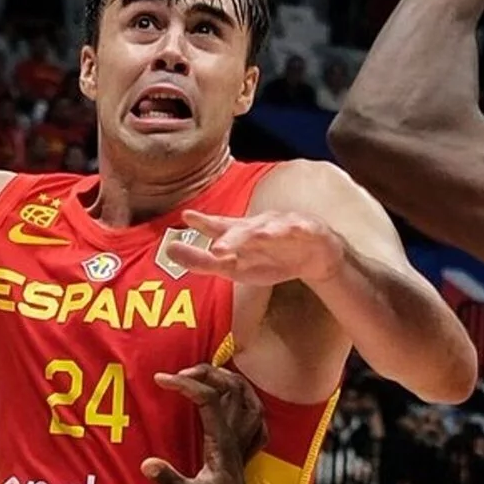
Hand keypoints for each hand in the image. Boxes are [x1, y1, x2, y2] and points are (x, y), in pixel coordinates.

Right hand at [142, 365, 268, 483]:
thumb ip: (170, 480)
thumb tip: (147, 463)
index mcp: (221, 444)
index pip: (208, 400)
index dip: (185, 384)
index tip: (161, 380)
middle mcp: (235, 440)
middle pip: (233, 390)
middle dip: (209, 373)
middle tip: (181, 373)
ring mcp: (240, 446)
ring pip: (247, 401)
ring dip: (228, 383)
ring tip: (203, 378)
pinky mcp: (239, 455)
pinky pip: (251, 421)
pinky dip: (243, 405)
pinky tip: (229, 407)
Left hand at [160, 210, 344, 286]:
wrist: (314, 257)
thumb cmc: (271, 258)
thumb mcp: (236, 267)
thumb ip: (204, 262)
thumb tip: (170, 251)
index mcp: (242, 233)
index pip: (221, 227)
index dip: (205, 222)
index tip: (187, 217)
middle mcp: (261, 225)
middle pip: (245, 230)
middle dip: (233, 238)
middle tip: (218, 249)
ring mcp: (284, 226)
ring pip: (273, 227)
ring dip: (264, 232)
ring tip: (257, 237)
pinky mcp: (308, 230)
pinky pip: (303, 228)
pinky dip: (298, 228)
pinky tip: (292, 230)